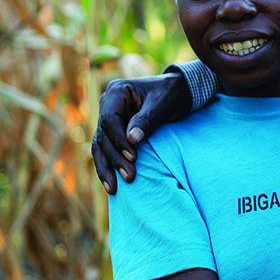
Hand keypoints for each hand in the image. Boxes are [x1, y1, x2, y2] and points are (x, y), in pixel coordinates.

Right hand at [91, 72, 191, 192]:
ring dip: (107, 167)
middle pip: (103, 136)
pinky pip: (106, 150)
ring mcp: (108, 118)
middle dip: (115, 158)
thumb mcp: (163, 104)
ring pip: (100, 146)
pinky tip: (111, 184)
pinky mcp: (113, 131)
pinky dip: (108, 166)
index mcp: (117, 92)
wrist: (179, 92)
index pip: (109, 120)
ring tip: (114, 188)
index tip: (133, 157)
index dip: (118, 140)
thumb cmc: (171, 94)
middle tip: (130, 176)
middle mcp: (107, 105)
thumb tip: (132, 139)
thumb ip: (147, 119)